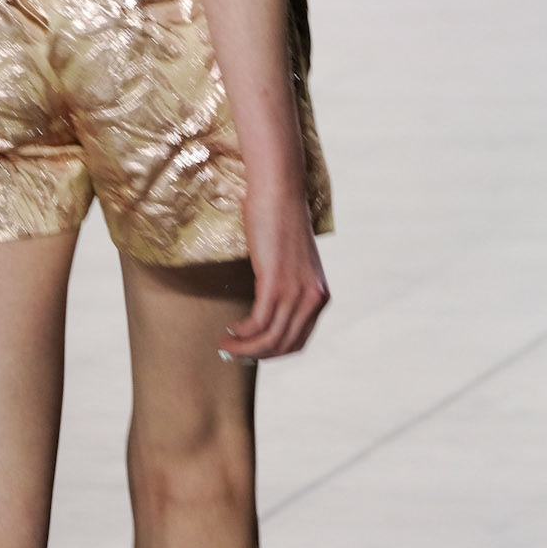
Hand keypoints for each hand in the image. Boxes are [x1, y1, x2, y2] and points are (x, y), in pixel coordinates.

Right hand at [220, 186, 329, 360]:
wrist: (279, 193)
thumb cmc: (281, 221)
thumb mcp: (293, 263)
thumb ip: (289, 286)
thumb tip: (267, 308)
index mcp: (319, 295)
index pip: (298, 341)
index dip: (272, 352)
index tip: (251, 350)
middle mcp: (313, 298)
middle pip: (284, 345)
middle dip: (257, 354)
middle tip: (233, 351)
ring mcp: (296, 292)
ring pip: (270, 339)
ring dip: (245, 347)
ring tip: (226, 344)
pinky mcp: (276, 283)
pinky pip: (259, 322)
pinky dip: (242, 332)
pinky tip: (231, 329)